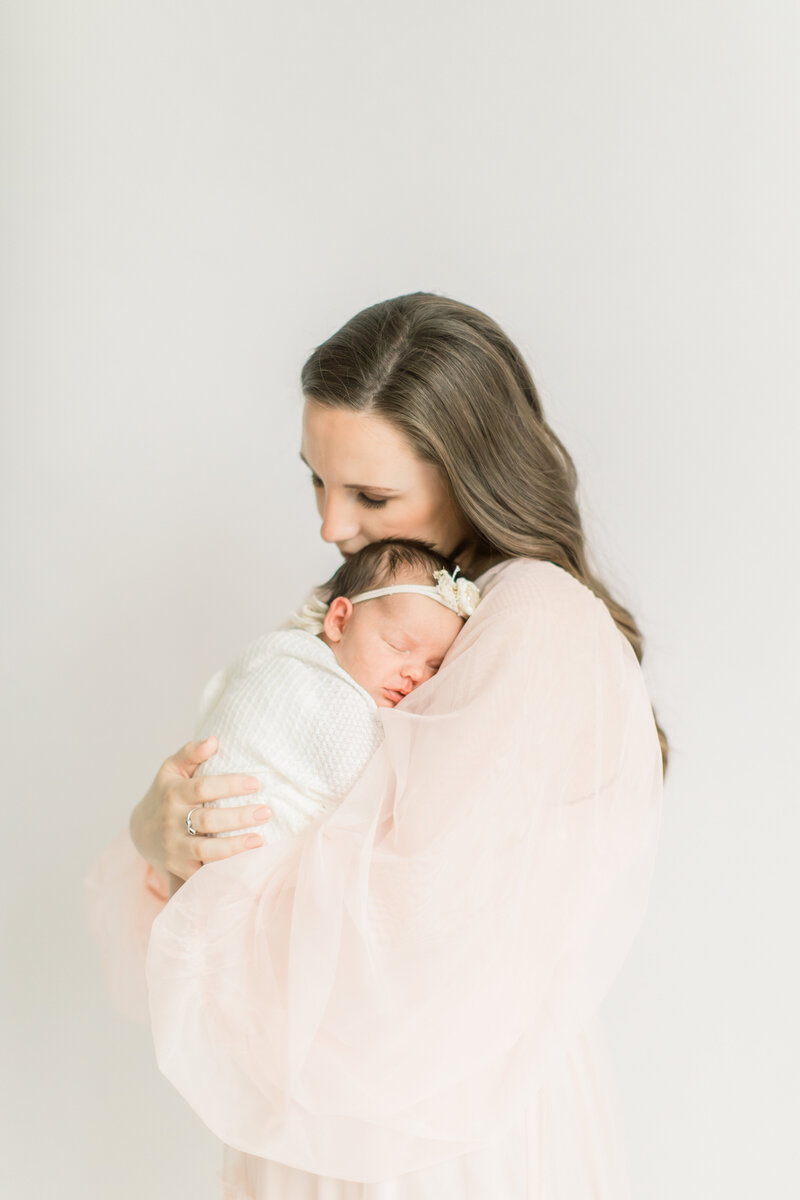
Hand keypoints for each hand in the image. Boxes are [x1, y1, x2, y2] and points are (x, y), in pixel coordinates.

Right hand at [129, 736, 271, 881]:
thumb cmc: (167, 792)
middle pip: (207, 820)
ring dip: (234, 846)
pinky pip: (204, 872)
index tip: (256, 783)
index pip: (202, 788)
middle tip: (266, 812)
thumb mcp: (172, 769)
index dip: (230, 785)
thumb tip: (213, 740)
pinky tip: (247, 863)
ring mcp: (175, 847)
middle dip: (239, 817)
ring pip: (206, 851)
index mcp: (173, 793)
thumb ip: (191, 752)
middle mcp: (172, 822)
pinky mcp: (180, 868)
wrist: (142, 830)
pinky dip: (224, 869)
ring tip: (260, 840)